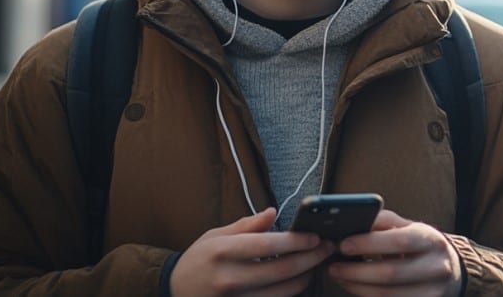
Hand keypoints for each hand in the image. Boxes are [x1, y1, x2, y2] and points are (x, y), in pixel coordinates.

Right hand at [170, 207, 335, 296]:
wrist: (175, 290)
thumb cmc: (199, 259)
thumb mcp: (216, 235)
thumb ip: (247, 225)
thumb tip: (273, 212)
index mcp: (224, 251)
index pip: (268, 245)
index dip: (296, 240)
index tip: (315, 235)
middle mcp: (230, 277)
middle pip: (281, 270)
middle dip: (311, 258)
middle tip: (327, 247)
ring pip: (283, 291)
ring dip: (306, 276)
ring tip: (317, 262)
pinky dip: (291, 291)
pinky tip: (300, 279)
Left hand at [327, 209, 461, 296]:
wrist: (449, 269)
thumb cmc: (420, 244)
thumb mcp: (409, 227)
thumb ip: (384, 222)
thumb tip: (353, 221)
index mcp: (431, 240)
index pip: (399, 241)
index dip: (369, 244)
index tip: (343, 244)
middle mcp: (437, 266)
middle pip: (392, 273)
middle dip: (357, 271)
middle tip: (334, 267)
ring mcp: (433, 291)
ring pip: (388, 295)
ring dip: (358, 288)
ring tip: (340, 278)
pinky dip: (368, 296)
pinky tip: (355, 288)